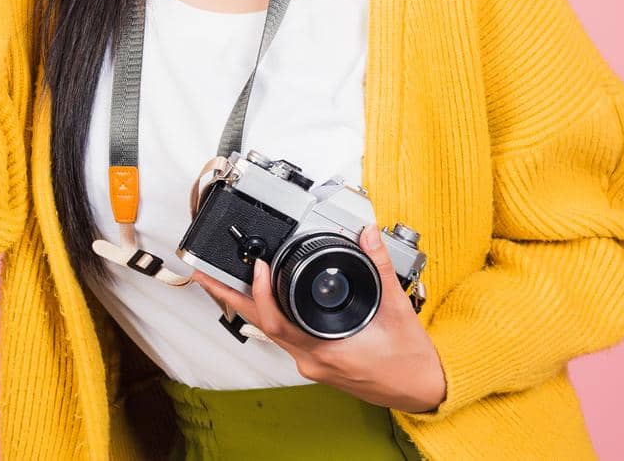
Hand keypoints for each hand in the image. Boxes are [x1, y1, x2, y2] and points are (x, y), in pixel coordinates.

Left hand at [191, 224, 446, 413]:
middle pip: (261, 324)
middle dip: (229, 296)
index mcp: (327, 349)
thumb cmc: (409, 360)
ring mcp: (310, 361)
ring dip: (244, 304)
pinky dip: (266, 313)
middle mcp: (311, 358)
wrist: (421, 389)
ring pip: (267, 330)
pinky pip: (281, 334)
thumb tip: (367, 234)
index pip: (279, 321)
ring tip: (219, 280)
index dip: (261, 293)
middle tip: (202, 273)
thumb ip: (378, 268)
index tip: (257, 266)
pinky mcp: (314, 359)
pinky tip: (259, 298)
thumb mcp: (397, 309)